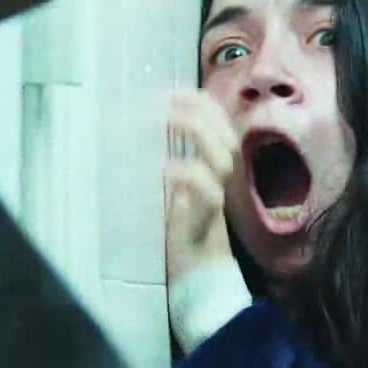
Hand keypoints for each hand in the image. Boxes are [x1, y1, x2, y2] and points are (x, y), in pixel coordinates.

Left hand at [164, 90, 238, 286]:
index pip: (220, 124)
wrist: (197, 276)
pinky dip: (186, 173)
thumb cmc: (181, 234)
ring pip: (223, 157)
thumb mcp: (170, 189)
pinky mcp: (207, 219)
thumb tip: (141, 132)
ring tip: (167, 121)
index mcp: (213, 168)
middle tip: (167, 102)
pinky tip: (164, 168)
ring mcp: (217, 197)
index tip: (173, 91)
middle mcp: (220, 180)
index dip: (201, 103)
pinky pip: (206, 190)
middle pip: (226, 134)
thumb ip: (166, 163)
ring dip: (196, 133)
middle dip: (199, 111)